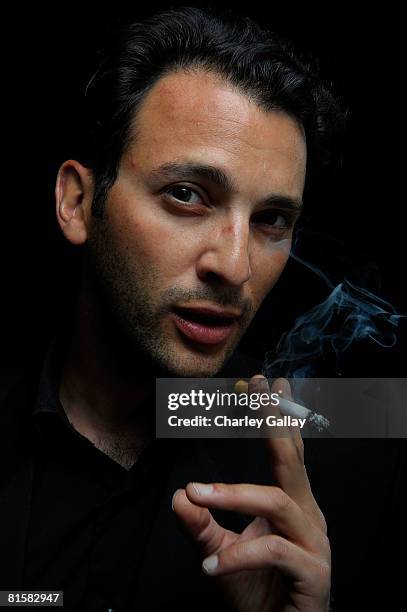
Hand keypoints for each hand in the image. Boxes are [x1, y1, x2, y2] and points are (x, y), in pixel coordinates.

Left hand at [172, 376, 330, 611]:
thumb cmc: (257, 593)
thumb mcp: (222, 554)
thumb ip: (202, 525)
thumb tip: (178, 496)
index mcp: (293, 505)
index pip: (286, 452)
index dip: (275, 417)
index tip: (264, 382)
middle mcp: (309, 516)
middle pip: (292, 461)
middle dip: (274, 422)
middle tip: (258, 389)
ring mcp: (314, 544)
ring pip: (277, 503)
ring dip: (235, 495)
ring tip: (198, 495)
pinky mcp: (313, 574)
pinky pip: (273, 553)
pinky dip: (238, 555)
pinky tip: (212, 567)